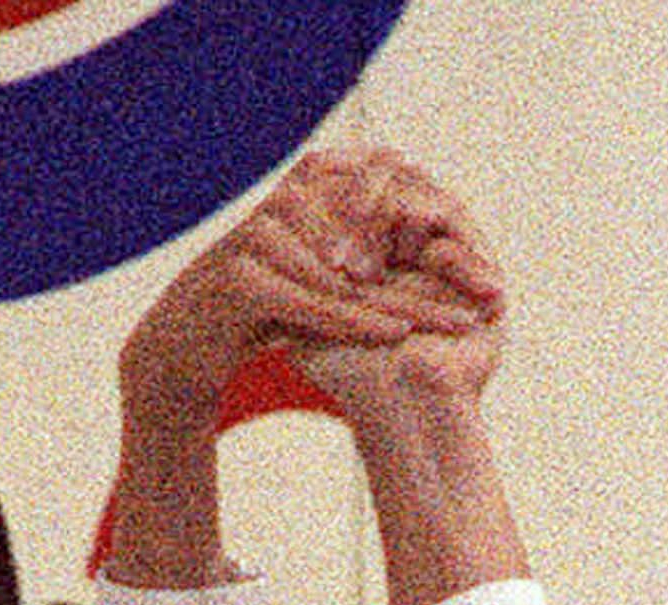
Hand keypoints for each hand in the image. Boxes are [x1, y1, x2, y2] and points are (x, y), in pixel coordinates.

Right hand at [118, 148, 499, 436]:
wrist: (182, 350)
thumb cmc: (253, 316)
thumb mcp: (312, 279)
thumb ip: (356, 257)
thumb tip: (425, 242)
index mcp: (307, 191)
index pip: (384, 214)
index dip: (435, 246)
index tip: (483, 281)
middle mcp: (284, 203)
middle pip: (376, 243)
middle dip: (432, 277)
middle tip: (485, 303)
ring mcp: (258, 236)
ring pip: (348, 277)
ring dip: (404, 303)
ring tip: (455, 327)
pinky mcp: (240, 279)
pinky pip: (313, 302)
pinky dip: (355, 320)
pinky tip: (395, 332)